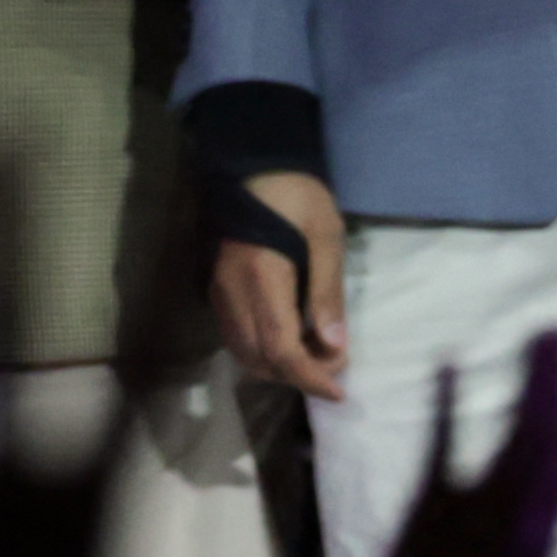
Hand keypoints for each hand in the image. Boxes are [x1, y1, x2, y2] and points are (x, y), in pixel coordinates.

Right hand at [211, 173, 349, 394]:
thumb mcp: (326, 236)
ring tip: (316, 358)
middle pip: (260, 360)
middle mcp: (233, 294)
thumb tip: (336, 345)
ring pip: (245, 354)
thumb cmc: (297, 195)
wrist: (252, 166)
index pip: (281, 348)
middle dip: (298, 376)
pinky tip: (290, 341)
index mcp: (262, 278)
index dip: (310, 377)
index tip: (339, 390)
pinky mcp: (217, 291)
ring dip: (280, 368)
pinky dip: (263, 352)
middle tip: (335, 369)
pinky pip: (237, 338)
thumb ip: (328, 292)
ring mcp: (220, 294)